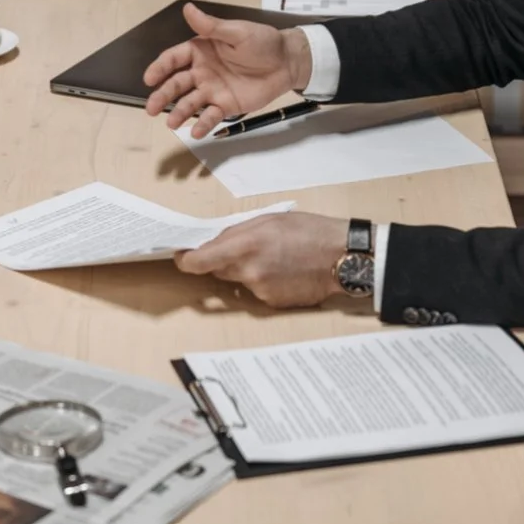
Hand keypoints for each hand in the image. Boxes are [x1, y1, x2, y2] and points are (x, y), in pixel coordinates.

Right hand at [142, 3, 311, 137]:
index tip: (149, 78)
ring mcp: (212, 90)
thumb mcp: (236, 32)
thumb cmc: (262, 42)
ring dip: (178, 112)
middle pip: (176, 84)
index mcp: (200, 50)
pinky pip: (211, 116)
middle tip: (151, 108)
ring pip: (190, 102)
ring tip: (171, 123)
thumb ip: (211, 26)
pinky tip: (196, 133)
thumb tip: (188, 8)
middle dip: (162, 95)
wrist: (286, 62)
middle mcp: (201, 71)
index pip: (173, 59)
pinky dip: (203, 125)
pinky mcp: (225, 105)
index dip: (159, 68)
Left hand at [175, 212, 349, 307]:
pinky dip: (263, 283)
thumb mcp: (270, 220)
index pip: (199, 262)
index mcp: (244, 245)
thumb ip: (238, 232)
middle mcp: (248, 271)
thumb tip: (214, 242)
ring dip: (246, 271)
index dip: (185, 261)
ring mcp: (260, 290)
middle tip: (243, 249)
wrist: (342, 256)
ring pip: (238, 281)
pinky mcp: (272, 303)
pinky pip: (256, 292)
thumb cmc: (309, 231)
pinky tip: (284, 272)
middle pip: (217, 270)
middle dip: (221, 261)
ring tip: (274, 258)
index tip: (181, 257)